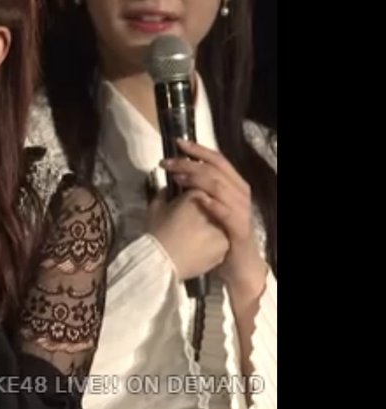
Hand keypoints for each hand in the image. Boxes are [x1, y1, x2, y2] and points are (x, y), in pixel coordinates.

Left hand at [161, 139, 266, 295]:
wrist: (237, 265)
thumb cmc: (218, 234)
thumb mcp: (204, 208)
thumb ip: (192, 193)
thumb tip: (171, 178)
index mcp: (232, 186)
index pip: (217, 160)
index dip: (198, 150)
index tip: (177, 143)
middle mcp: (240, 194)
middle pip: (217, 170)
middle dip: (191, 163)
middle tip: (168, 162)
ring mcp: (241, 211)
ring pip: (222, 187)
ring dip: (199, 179)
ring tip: (178, 176)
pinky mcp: (239, 229)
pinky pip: (228, 213)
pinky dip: (214, 204)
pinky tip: (199, 199)